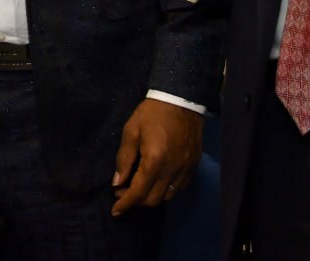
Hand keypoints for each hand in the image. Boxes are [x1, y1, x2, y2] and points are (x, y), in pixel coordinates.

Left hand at [111, 98, 203, 215]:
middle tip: (123, 191)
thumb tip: (117, 182)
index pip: (138, 193)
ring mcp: (185, 169)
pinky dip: (167, 190)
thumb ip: (124, 159)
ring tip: (140, 187)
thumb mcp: (131, 131)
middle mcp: (172, 170)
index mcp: (154, 161)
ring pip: (168, 197)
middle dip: (136, 201)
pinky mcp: (193, 165)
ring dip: (152, 197)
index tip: (115, 211)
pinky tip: (158, 181)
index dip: (124, 204)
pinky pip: (179, 187)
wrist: (181, 98)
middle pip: (153, 200)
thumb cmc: (152, 113)